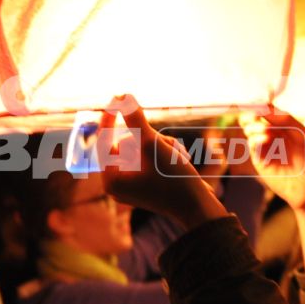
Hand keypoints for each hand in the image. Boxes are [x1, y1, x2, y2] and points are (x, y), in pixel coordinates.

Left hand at [96, 95, 226, 227]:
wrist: (199, 207)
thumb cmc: (174, 179)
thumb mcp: (152, 145)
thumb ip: (135, 119)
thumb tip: (122, 96)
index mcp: (111, 180)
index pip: (104, 141)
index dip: (110, 118)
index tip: (117, 97)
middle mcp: (117, 184)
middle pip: (127, 143)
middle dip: (150, 139)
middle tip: (167, 148)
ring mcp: (132, 184)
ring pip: (141, 147)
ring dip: (161, 144)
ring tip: (178, 155)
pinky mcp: (146, 182)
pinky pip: (149, 157)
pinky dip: (164, 153)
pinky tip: (180, 159)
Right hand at [238, 110, 304, 211]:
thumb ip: (286, 120)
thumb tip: (266, 106)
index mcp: (286, 128)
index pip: (266, 112)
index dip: (259, 105)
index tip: (257, 101)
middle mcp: (274, 137)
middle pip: (253, 120)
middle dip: (252, 114)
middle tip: (256, 114)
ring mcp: (267, 150)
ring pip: (250, 131)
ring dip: (255, 126)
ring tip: (268, 131)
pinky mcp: (261, 163)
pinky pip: (253, 146)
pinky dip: (256, 138)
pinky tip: (266, 138)